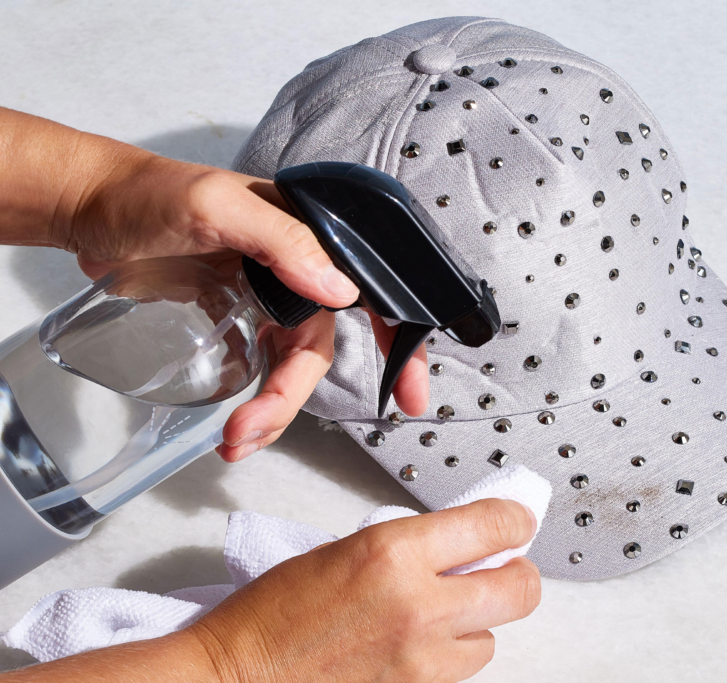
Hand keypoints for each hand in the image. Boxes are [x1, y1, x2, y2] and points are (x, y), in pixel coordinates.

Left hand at [0, 107, 428, 458]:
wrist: (87, 206)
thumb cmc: (149, 194)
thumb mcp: (216, 208)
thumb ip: (281, 242)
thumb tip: (342, 292)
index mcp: (307, 238)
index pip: (370, 292)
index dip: (401, 344)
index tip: (411, 395)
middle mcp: (294, 270)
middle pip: (318, 347)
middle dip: (293, 398)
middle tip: (253, 433)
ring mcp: (262, 297)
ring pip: (288, 366)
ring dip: (270, 409)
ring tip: (232, 441)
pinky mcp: (231, 317)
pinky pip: (257, 366)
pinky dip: (253, 398)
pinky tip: (232, 419)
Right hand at [186, 499, 540, 682]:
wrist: (240, 677)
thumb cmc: (276, 613)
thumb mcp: (348, 548)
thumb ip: (413, 544)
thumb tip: (465, 542)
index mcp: (394, 552)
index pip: (495, 526)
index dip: (514, 520)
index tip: (516, 521)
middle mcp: (418, 605)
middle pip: (520, 589)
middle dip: (517, 573)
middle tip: (502, 567)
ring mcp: (421, 659)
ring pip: (492, 638)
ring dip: (477, 623)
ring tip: (439, 615)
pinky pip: (460, 672)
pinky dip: (449, 656)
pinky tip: (416, 645)